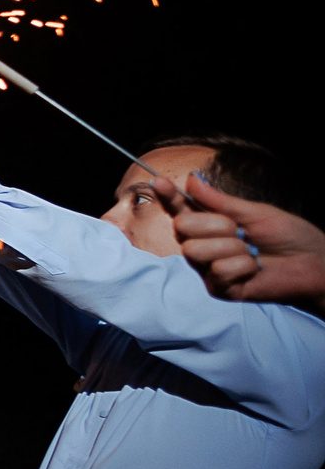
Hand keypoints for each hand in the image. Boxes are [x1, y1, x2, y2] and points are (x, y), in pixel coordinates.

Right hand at [157, 173, 324, 307]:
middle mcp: (204, 245)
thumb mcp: (255, 212)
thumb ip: (220, 201)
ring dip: (230, 248)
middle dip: (214, 225)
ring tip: (250, 254)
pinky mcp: (218, 288)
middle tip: (240, 231)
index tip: (159, 182)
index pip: (182, 209)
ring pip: (195, 250)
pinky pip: (218, 271)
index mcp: (212, 224)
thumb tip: (192, 180)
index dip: (169, 196)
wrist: (313, 264)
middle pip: (181, 228)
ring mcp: (208, 268)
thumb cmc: (289, 237)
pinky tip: (253, 271)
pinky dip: (242, 267)